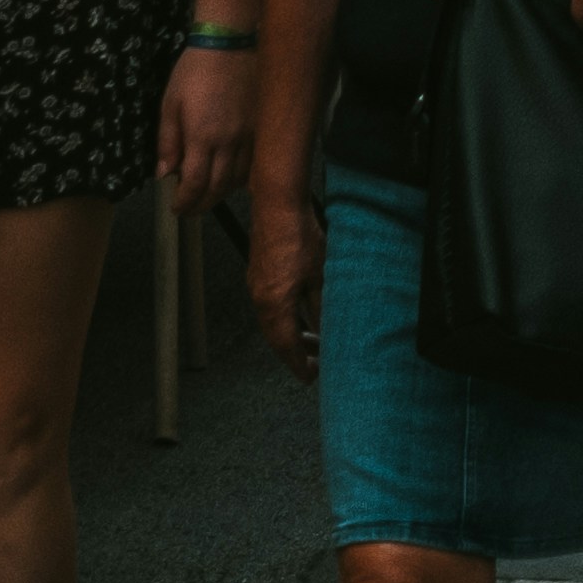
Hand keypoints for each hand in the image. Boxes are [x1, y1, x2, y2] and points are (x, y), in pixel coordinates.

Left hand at [156, 45, 253, 211]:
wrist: (231, 39)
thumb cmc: (195, 69)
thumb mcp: (170, 103)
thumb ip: (167, 142)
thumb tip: (164, 174)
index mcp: (202, 137)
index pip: (195, 185)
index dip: (184, 203)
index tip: (176, 208)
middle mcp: (229, 141)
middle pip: (218, 188)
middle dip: (202, 204)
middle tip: (190, 207)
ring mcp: (250, 133)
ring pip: (239, 179)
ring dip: (222, 192)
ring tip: (210, 191)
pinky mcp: (263, 124)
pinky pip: (255, 161)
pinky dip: (242, 176)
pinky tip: (232, 172)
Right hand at [248, 189, 323, 370]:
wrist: (277, 206)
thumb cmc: (298, 236)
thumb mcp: (319, 275)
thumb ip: (321, 305)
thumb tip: (326, 328)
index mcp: (275, 306)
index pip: (287, 346)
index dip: (299, 364)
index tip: (309, 377)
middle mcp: (261, 300)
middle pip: (277, 338)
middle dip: (295, 352)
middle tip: (313, 361)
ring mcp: (257, 287)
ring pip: (273, 322)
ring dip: (290, 333)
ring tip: (311, 337)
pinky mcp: (258, 274)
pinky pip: (270, 306)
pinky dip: (284, 316)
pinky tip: (299, 310)